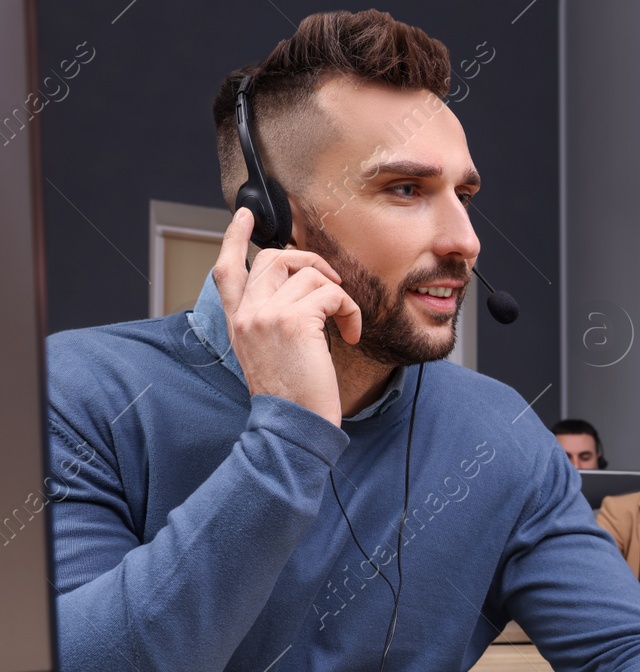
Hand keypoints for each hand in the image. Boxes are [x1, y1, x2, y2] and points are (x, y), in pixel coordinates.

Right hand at [210, 207, 360, 426]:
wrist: (295, 425)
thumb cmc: (293, 397)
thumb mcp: (271, 355)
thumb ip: (274, 321)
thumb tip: (302, 294)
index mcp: (239, 323)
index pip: (226, 270)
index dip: (235, 238)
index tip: (245, 216)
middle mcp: (247, 314)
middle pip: (274, 259)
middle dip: (310, 260)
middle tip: (333, 281)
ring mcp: (267, 314)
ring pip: (310, 275)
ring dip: (339, 296)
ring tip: (346, 324)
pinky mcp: (294, 320)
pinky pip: (332, 294)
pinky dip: (350, 311)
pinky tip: (352, 335)